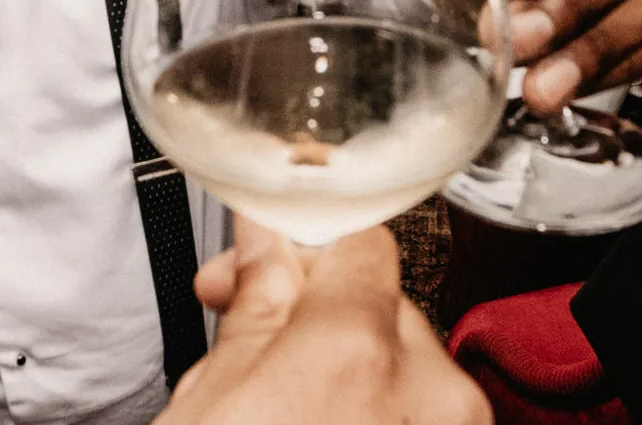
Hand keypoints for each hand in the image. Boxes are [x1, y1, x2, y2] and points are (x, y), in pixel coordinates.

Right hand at [167, 218, 487, 424]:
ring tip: (286, 404)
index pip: (356, 240)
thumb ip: (254, 303)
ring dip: (351, 368)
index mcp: (356, 350)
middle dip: (317, 315)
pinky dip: (381, 409)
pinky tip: (321, 421)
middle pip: (380, 303)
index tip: (272, 248)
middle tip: (250, 342)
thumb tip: (266, 235)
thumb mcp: (212, 402)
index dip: (300, 243)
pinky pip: (423, 410)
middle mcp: (430, 391)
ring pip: (404, 363)